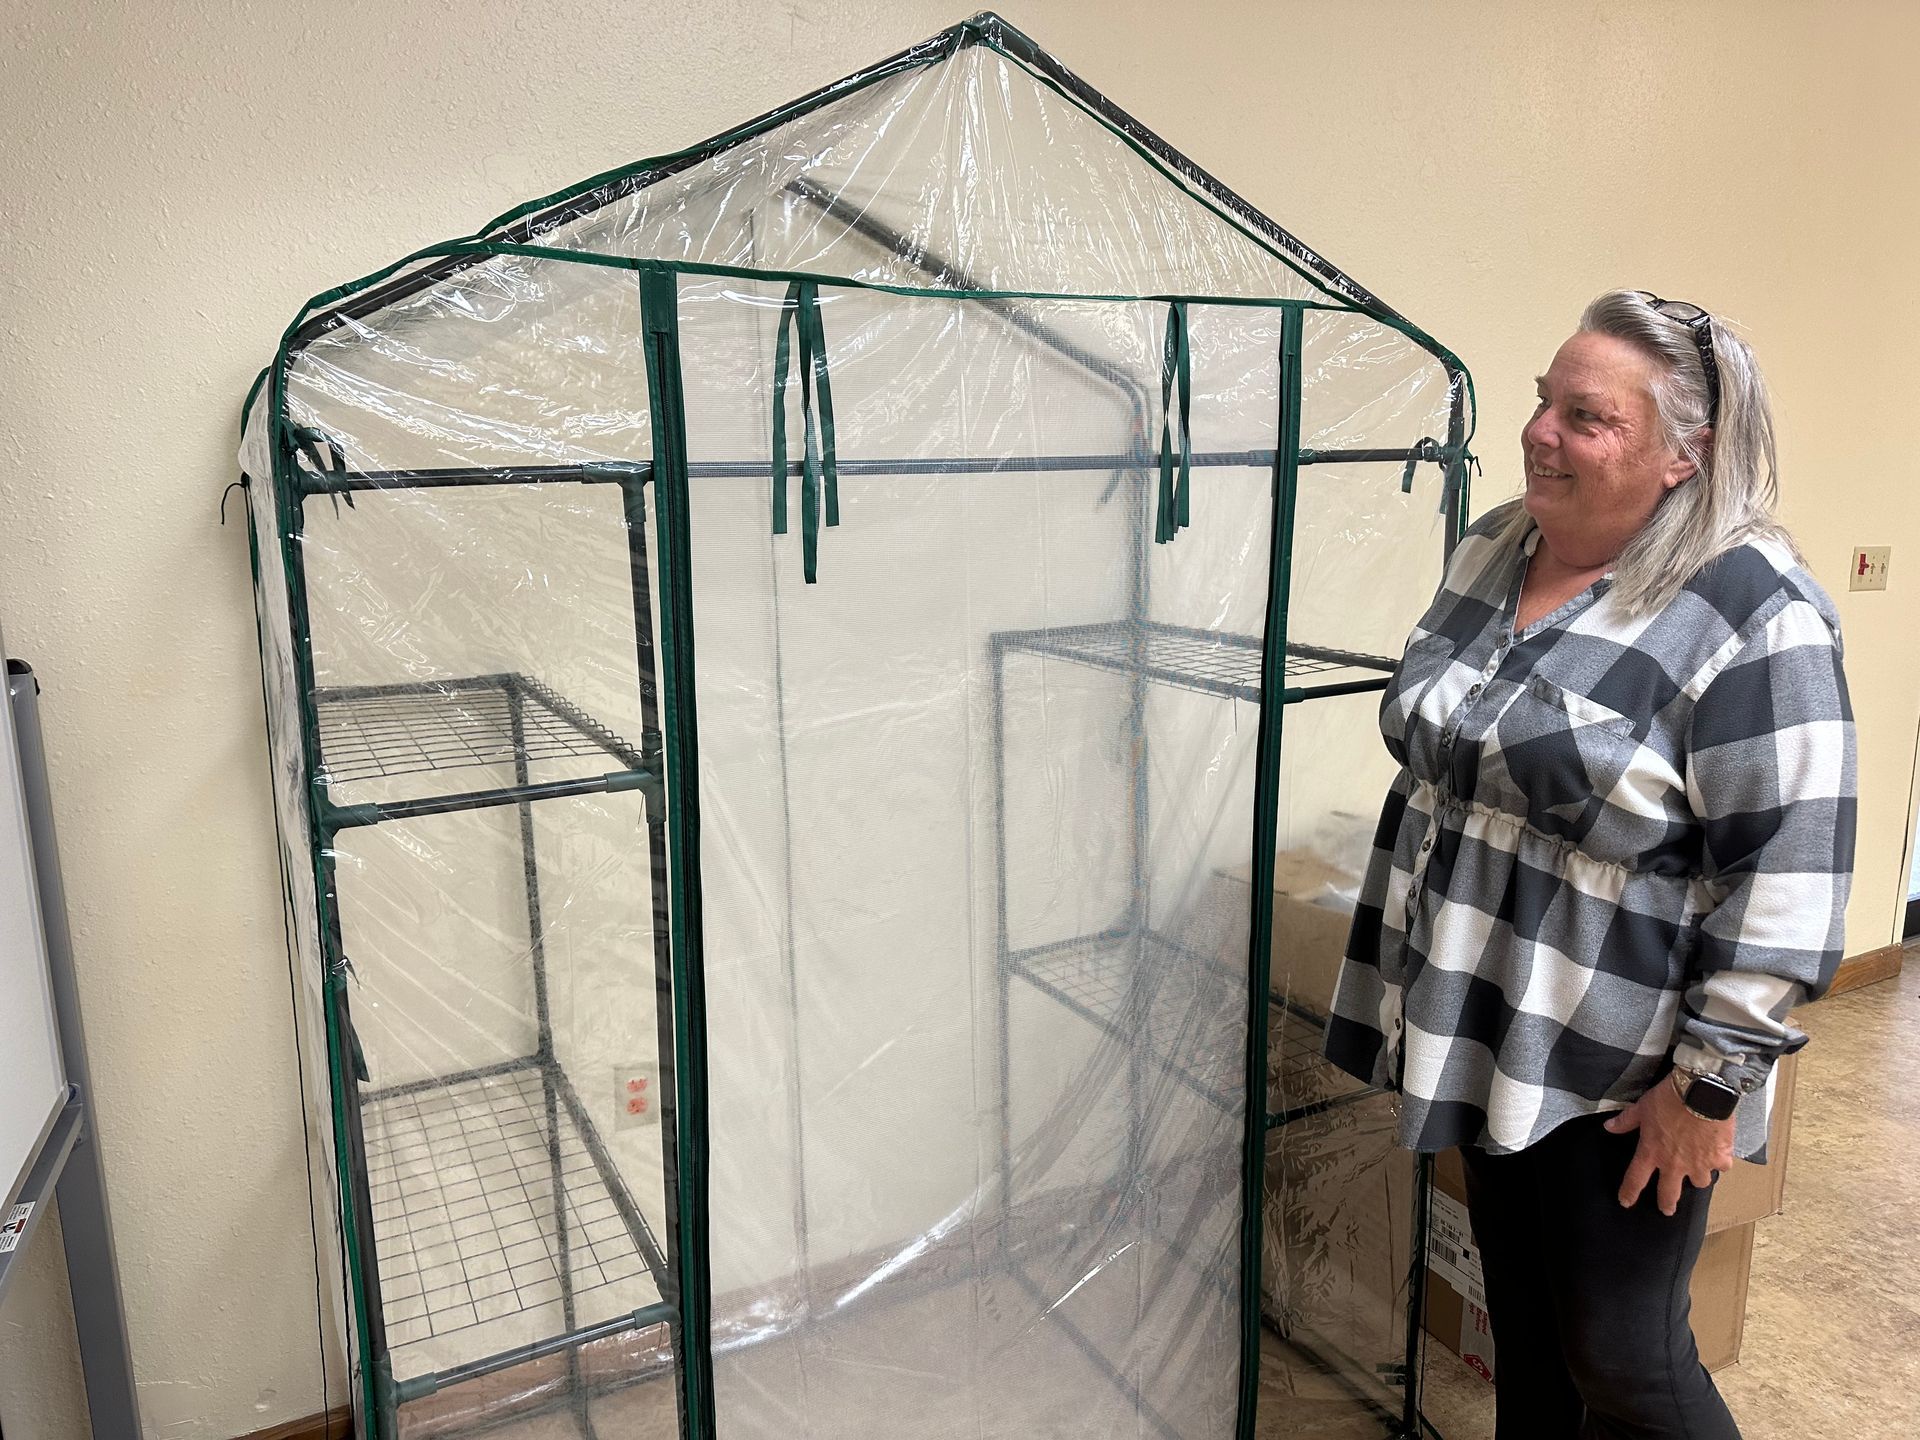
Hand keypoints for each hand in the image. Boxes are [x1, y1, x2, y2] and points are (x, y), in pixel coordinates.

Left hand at [1603, 1075, 1735, 1214]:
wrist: (1702, 1092)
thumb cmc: (1668, 1098)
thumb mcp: (1642, 1107)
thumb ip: (1626, 1121)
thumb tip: (1609, 1127)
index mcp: (1652, 1152)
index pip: (1636, 1179)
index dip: (1629, 1192)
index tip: (1626, 1202)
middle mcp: (1675, 1164)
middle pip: (1669, 1193)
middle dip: (1667, 1204)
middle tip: (1667, 1210)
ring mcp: (1699, 1164)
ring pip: (1700, 1182)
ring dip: (1698, 1177)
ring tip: (1698, 1172)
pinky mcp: (1720, 1158)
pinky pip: (1722, 1167)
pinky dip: (1720, 1161)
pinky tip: (1720, 1155)